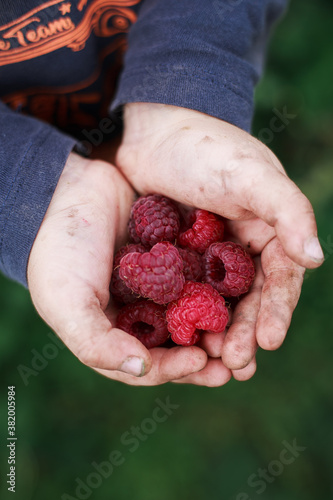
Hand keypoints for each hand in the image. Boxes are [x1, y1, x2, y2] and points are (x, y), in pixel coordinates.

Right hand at [27, 152, 232, 385]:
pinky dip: (219, 284)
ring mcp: (160, 284)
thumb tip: (141, 368)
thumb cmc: (60, 253)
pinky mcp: (175, 255)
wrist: (67, 190)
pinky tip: (239, 286)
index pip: (150, 364)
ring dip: (220, 325)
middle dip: (208, 354)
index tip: (201, 361)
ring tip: (246, 331)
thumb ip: (98, 344)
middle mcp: (142, 313)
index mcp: (116, 333)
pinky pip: (201, 274)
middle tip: (237, 360)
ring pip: (196, 313)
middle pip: (180, 344)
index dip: (176, 368)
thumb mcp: (67, 305)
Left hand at [114, 103, 323, 372]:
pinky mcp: (176, 262)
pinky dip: (187, 320)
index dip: (276, 312)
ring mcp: (208, 258)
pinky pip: (185, 297)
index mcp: (268, 231)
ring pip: (218, 305)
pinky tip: (181, 341)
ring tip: (212, 364)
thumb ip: (289, 211)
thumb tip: (317, 258)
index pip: (279, 280)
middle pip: (249, 301)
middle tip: (236, 365)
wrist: (146, 134)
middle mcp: (241, 249)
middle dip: (245, 334)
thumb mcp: (251, 175)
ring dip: (218, 336)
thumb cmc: (202, 149)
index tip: (268, 341)